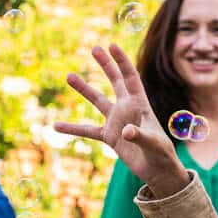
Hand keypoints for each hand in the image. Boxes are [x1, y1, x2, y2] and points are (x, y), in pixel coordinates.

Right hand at [54, 44, 185, 194]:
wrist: (157, 171)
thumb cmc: (162, 154)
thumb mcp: (154, 144)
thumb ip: (140, 136)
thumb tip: (125, 132)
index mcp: (141, 105)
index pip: (130, 78)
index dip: (122, 62)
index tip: (111, 46)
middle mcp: (127, 109)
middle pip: (115, 81)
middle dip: (105, 65)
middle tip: (94, 48)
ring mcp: (117, 122)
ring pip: (97, 101)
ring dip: (84, 89)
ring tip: (69, 76)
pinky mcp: (109, 136)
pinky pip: (87, 130)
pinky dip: (72, 128)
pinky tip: (56, 126)